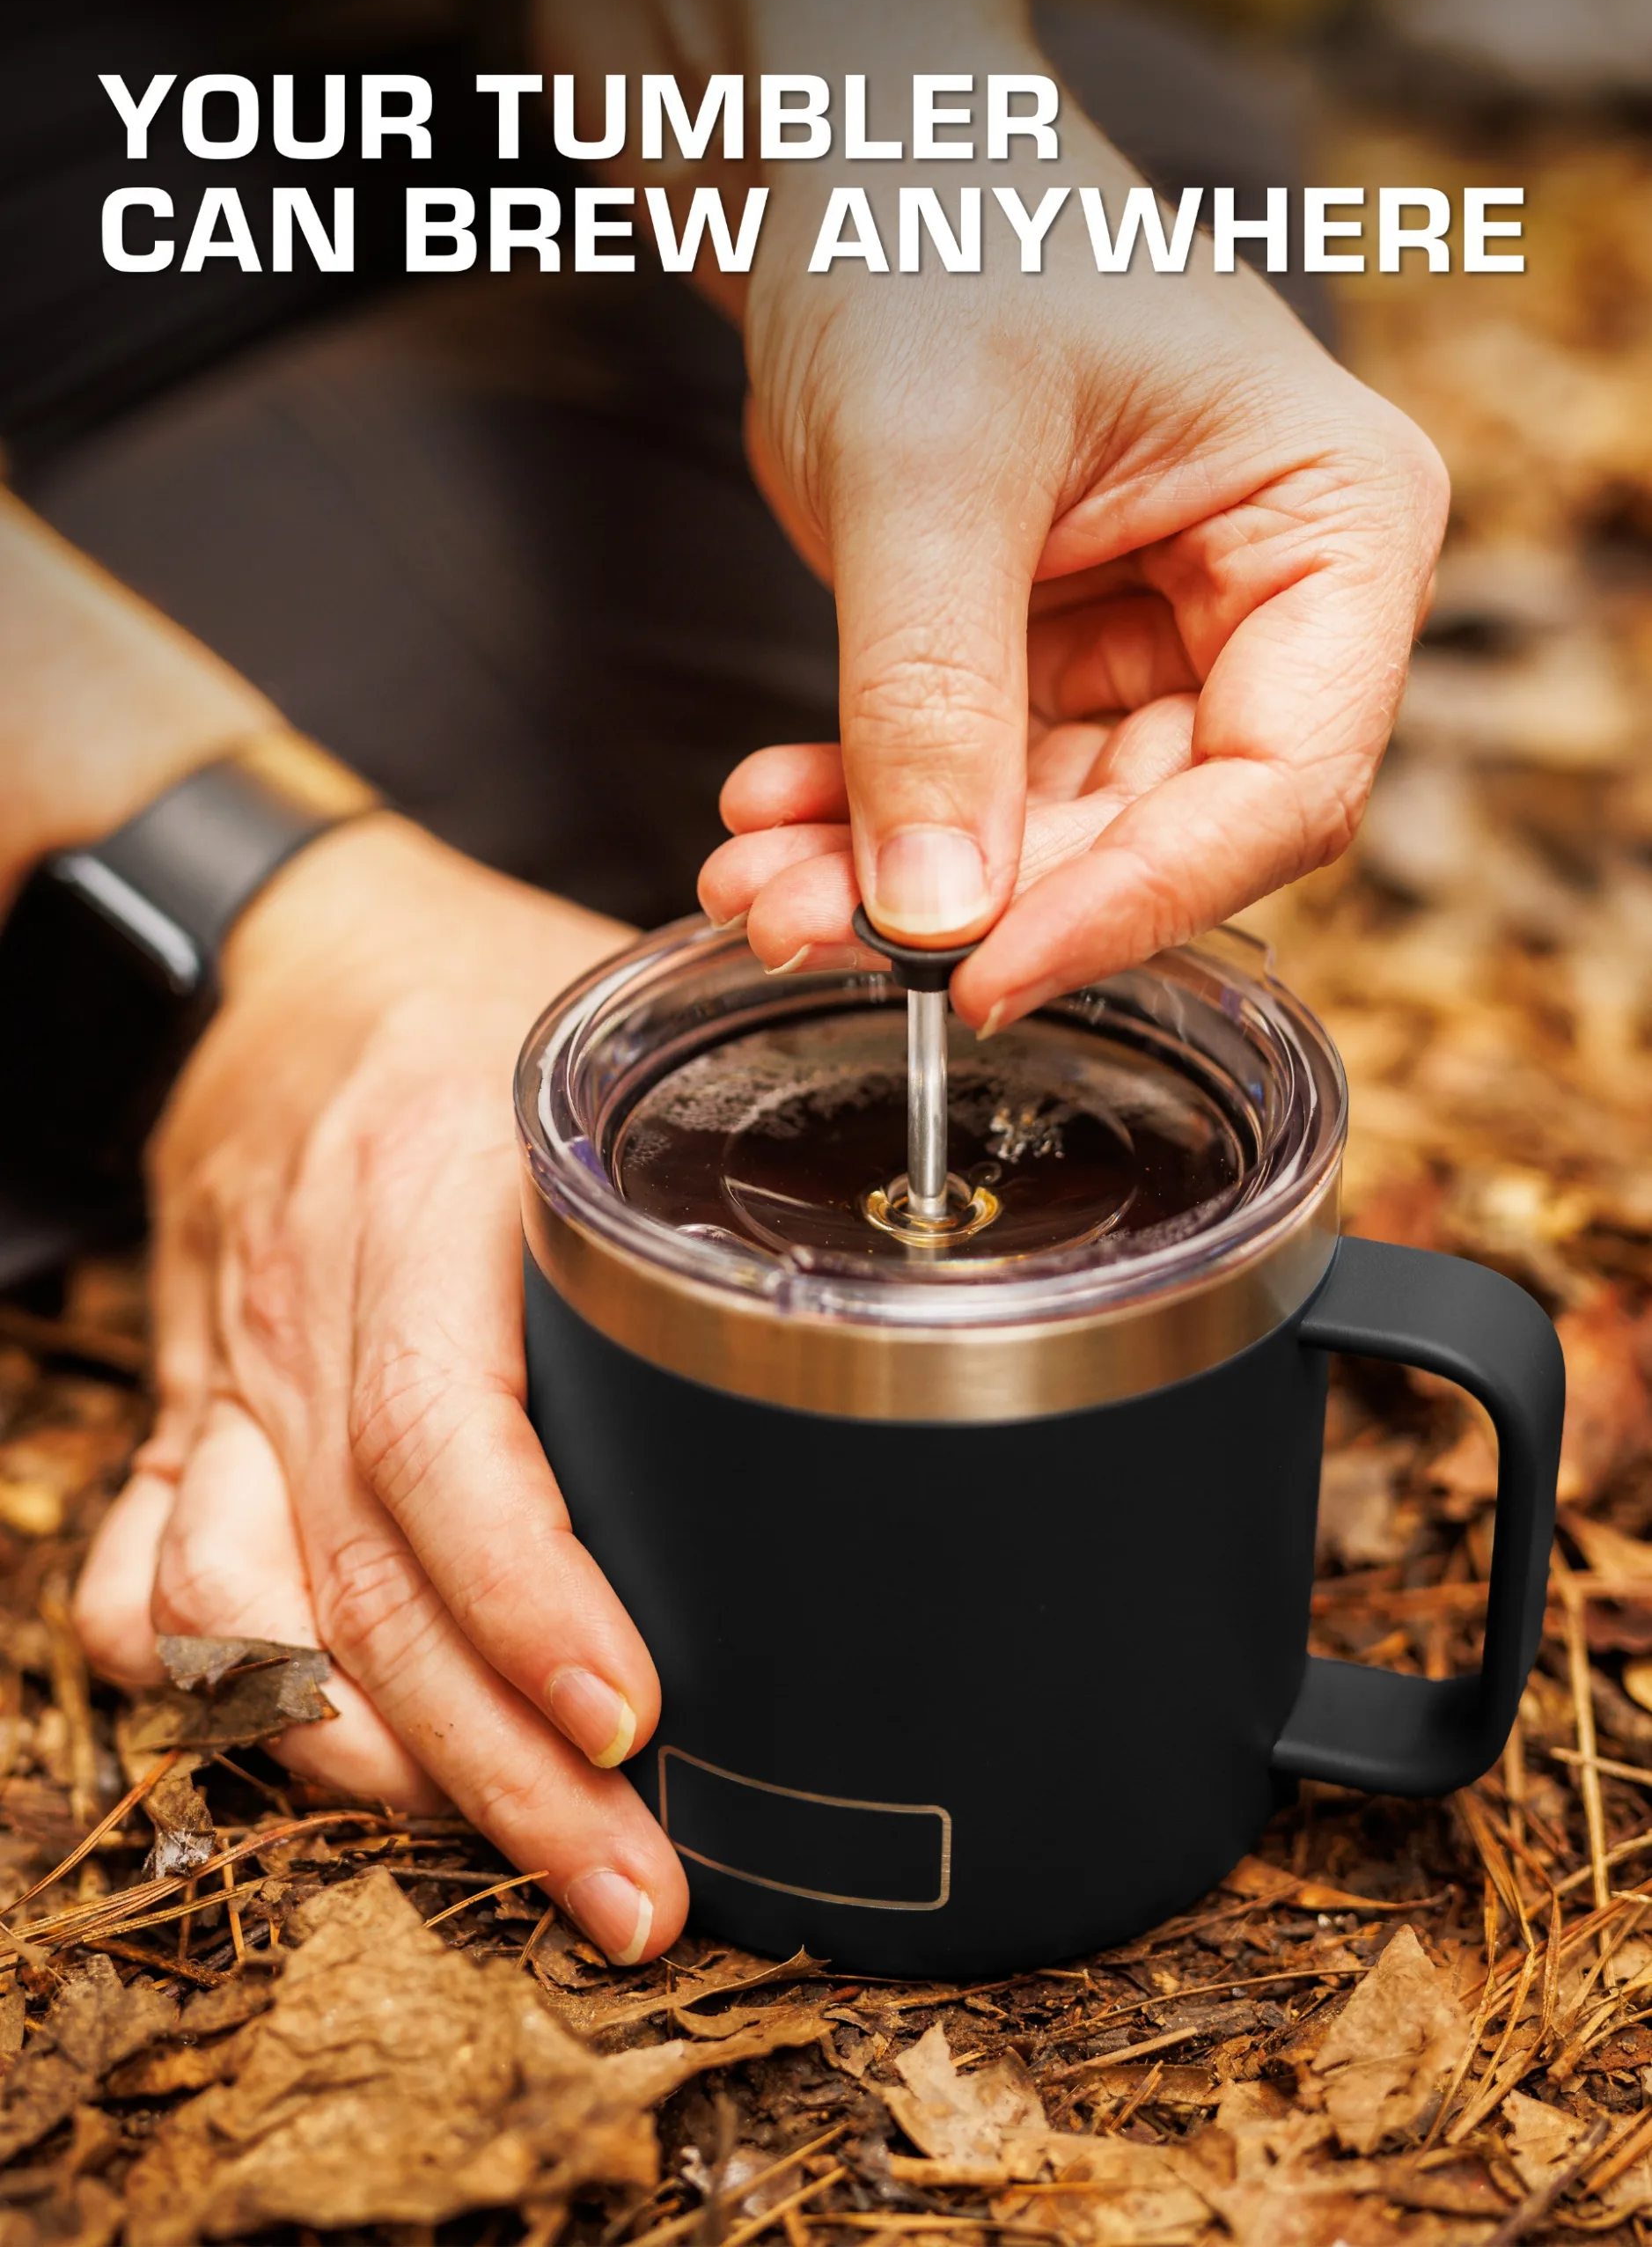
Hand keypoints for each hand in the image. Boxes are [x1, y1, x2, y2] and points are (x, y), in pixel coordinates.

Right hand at [74, 817, 686, 1963]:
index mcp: (428, 1199)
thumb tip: (936, 1149)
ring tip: (506, 1849)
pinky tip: (336, 1751)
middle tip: (632, 1891)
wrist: (277, 957)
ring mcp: (233, 1377)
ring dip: (362, 1763)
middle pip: (364, 1583)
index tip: (639, 1721)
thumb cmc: (472, 991)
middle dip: (493, 1769)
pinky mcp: (195, 1418)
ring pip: (238, 1617)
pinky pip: (143, 1587)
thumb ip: (748, 1093)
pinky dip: (226, 1695)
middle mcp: (311, 1310)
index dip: (532, 1600)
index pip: (445, 1438)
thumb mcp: (604, 1018)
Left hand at [699, 115, 1447, 1025]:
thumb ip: (934, 703)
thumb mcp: (930, 471)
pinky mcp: (1055, 658)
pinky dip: (870, 813)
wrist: (842, 163)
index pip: (1278, 783)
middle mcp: (1270, 600)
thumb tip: (933, 917)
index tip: (984, 972)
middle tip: (809, 927)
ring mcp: (1162, 636)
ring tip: (756, 884)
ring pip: (1050, 829)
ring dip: (896, 871)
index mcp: (1332, 524)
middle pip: (1159, 830)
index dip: (1134, 902)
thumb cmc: (932, 229)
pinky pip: (975, 783)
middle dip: (975, 895)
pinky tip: (769, 814)